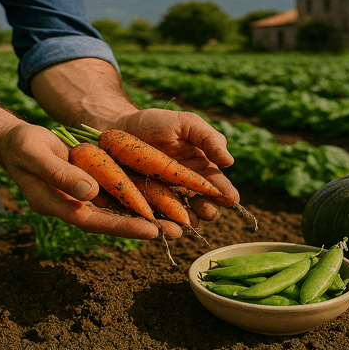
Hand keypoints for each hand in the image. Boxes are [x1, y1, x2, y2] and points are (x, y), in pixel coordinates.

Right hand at [0, 122, 185, 239]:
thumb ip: (60, 174)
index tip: (151, 230)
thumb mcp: (37, 154)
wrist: (16, 140)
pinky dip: (136, 195)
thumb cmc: (22, 145)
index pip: (94, 221)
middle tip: (176, 231)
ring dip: (145, 213)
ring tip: (177, 219)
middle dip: (143, 226)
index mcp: (57, 205)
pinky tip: (161, 196)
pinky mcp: (89, 184)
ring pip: (117, 208)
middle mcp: (73, 205)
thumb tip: (89, 191)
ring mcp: (82, 196)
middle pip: (111, 220)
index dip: (122, 226)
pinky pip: (116, 192)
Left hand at [116, 108, 238, 224]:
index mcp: (200, 169)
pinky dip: (160, 225)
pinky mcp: (143, 205)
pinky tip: (162, 226)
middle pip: (203, 205)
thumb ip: (209, 138)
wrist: (116, 126)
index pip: (217, 185)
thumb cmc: (155, 123)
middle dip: (209, 210)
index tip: (232, 200)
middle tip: (208, 211)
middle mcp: (186, 188)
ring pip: (181, 217)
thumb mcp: (185, 124)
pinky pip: (154, 219)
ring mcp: (165, 198)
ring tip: (188, 222)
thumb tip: (230, 161)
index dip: (226, 194)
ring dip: (187, 222)